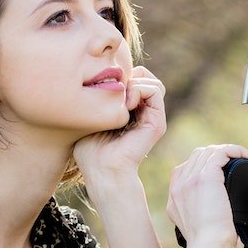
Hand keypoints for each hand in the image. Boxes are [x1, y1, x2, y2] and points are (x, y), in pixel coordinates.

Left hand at [73, 66, 165, 181]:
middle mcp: (144, 113)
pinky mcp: (157, 122)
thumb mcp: (91, 116)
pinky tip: (126, 104)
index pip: (134, 78)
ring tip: (120, 101)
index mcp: (131, 111)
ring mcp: (152, 117)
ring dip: (134, 83)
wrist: (101, 170)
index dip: (120, 76)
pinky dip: (139, 89)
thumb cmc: (89, 148)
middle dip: (128, 76)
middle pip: (145, 77)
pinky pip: (155, 90)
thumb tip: (102, 78)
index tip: (104, 89)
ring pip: (152, 82)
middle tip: (113, 92)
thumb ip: (98, 97)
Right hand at [166, 144, 247, 247]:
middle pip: (198, 156)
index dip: (208, 165)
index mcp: (176, 197)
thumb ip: (207, 217)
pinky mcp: (205, 177)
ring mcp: (189, 180)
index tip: (226, 172)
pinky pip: (221, 152)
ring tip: (247, 160)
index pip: (188, 168)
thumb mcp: (200, 229)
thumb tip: (231, 217)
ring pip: (209, 151)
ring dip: (229, 152)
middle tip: (239, 165)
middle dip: (219, 156)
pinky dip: (237, 151)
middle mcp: (179, 186)